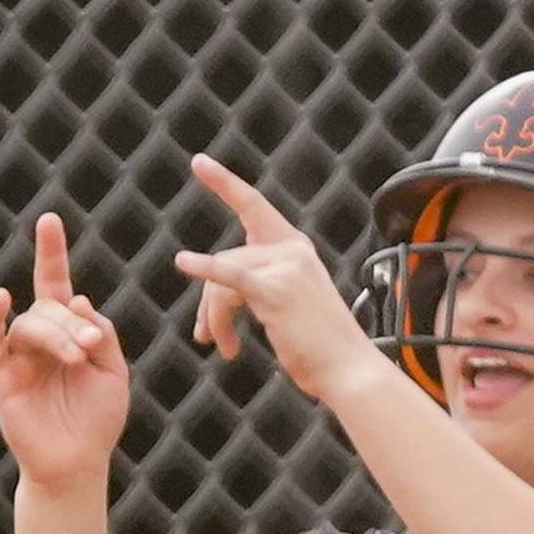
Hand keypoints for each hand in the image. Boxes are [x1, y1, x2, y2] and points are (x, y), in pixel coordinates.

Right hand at [0, 214, 129, 490]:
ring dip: (56, 336)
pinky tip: (0, 300)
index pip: (56, 285)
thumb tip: (78, 300)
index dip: (52, 253)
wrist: (77, 464)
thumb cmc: (97, 421)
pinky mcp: (1, 376)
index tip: (50, 220)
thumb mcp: (114, 373)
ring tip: (76, 359)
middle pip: (50, 308)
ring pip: (31, 324)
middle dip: (72, 323)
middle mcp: (41, 339)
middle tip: (90, 349)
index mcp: (68, 333)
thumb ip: (102, 333)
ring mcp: (19, 356)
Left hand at [176, 155, 380, 405]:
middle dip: (209, 303)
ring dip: (216, 319)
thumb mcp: (291, 308)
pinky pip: (230, 278)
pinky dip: (205, 268)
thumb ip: (260, 290)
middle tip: (204, 337)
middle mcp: (292, 251)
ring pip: (224, 280)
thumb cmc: (321, 351)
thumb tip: (215, 301)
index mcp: (297, 250)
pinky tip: (184, 262)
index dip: (226, 184)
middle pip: (228, 260)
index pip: (255, 208)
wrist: (349, 371)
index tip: (200, 163)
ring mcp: (285, 268)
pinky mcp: (275, 291)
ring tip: (224, 349)